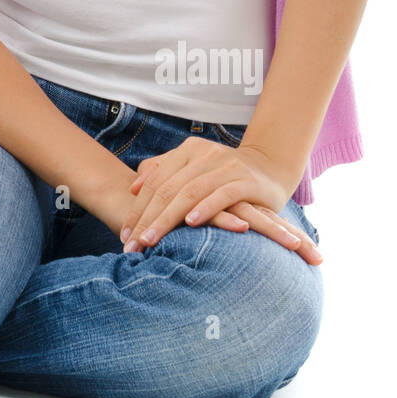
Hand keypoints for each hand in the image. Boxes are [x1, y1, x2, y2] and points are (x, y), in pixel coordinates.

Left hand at [120, 137, 321, 264]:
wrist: (272, 167)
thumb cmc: (226, 175)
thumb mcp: (195, 170)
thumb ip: (165, 173)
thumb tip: (134, 186)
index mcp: (188, 151)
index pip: (155, 182)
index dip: (137, 209)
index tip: (124, 235)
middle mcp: (204, 154)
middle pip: (167, 189)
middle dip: (146, 220)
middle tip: (131, 245)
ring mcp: (225, 165)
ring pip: (188, 193)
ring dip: (166, 219)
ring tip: (150, 241)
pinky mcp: (246, 180)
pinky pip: (221, 195)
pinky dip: (204, 208)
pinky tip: (189, 224)